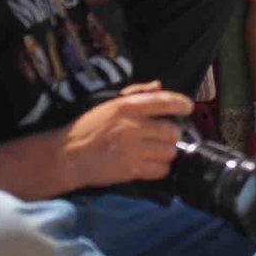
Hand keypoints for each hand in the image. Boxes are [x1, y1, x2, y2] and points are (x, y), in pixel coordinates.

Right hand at [61, 82, 191, 188]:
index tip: (188, 108)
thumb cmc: (89, 127)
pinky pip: (159, 170)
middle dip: (173, 134)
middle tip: (166, 136)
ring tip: (158, 151)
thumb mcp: (110, 104)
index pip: (164, 102)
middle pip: (172, 131)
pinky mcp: (129, 170)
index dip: (181, 104)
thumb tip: (159, 86)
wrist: (66, 155)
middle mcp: (132, 127)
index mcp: (127, 107)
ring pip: (169, 151)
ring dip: (167, 152)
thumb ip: (137, 94)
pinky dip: (160, 168)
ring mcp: (132, 150)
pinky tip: (152, 164)